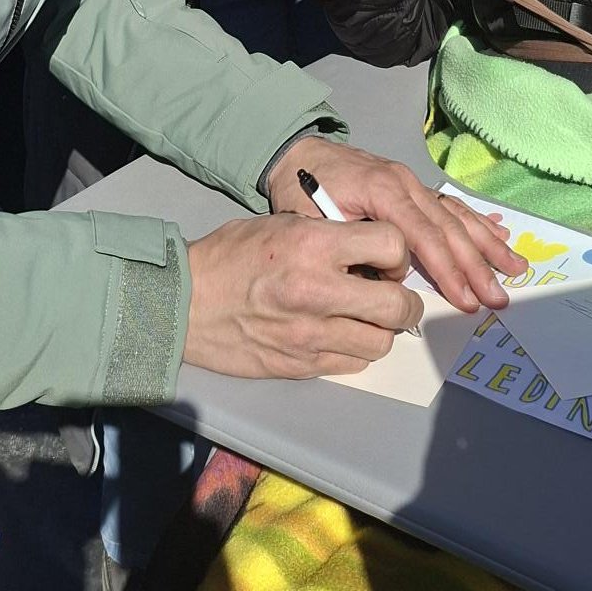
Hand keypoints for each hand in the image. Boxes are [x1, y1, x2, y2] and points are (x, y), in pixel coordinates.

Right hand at [184, 211, 422, 376]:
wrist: (187, 303)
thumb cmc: (232, 255)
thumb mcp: (283, 225)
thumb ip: (329, 236)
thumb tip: (371, 251)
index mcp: (313, 245)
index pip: (391, 244)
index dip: (397, 252)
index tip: (388, 257)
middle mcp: (318, 291)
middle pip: (397, 305)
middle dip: (404, 300)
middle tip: (393, 293)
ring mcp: (310, 334)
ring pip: (380, 342)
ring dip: (380, 329)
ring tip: (365, 316)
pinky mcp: (302, 365)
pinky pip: (353, 363)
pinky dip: (355, 349)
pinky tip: (340, 333)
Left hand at [266, 133, 525, 312]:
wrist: (298, 154)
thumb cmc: (301, 190)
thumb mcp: (314, 222)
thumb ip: (349, 250)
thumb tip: (382, 285)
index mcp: (383, 191)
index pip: (424, 235)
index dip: (447, 269)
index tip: (466, 300)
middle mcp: (405, 183)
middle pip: (448, 227)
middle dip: (476, 265)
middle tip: (499, 299)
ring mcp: (412, 182)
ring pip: (456, 215)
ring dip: (487, 244)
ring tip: (516, 268)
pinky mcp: (413, 186)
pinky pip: (450, 204)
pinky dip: (477, 221)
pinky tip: (500, 234)